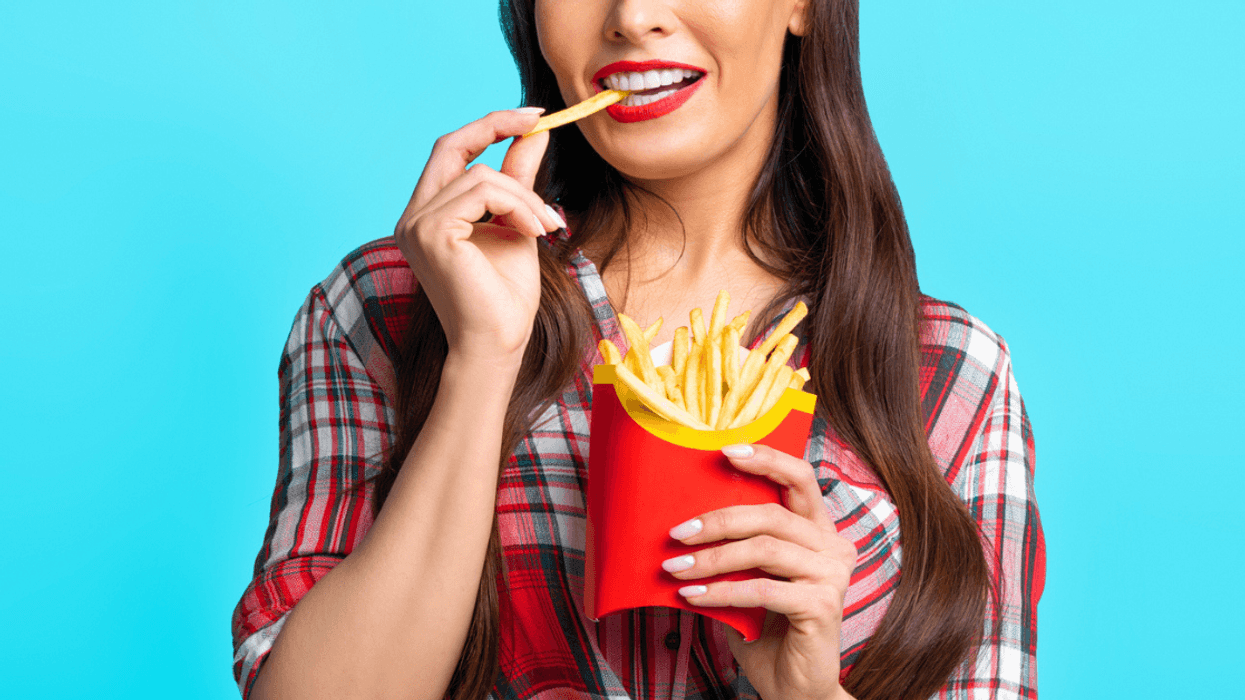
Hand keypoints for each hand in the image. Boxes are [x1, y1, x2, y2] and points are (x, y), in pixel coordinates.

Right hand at [393, 108, 566, 366]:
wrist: (498, 345)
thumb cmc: (505, 299)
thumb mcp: (518, 225)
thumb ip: (519, 180)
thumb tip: (535, 133)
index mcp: (428, 216)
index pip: (451, 153)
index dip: (488, 127)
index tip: (531, 117)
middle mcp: (412, 217)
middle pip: (450, 145)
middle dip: (496, 125)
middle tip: (539, 121)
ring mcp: (416, 225)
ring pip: (480, 175)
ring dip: (525, 196)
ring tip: (548, 227)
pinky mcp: (431, 233)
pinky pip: (483, 192)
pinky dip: (518, 206)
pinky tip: (535, 233)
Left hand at [664, 444, 857, 699]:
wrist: (794, 690)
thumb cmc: (766, 629)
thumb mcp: (749, 577)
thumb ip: (736, 545)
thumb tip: (685, 517)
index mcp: (819, 531)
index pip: (800, 478)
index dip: (766, 458)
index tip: (725, 450)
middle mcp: (835, 547)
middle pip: (772, 514)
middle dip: (718, 519)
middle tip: (676, 532)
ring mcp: (833, 576)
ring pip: (765, 549)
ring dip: (712, 558)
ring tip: (675, 569)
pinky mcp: (823, 606)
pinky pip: (762, 589)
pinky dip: (721, 592)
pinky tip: (692, 598)